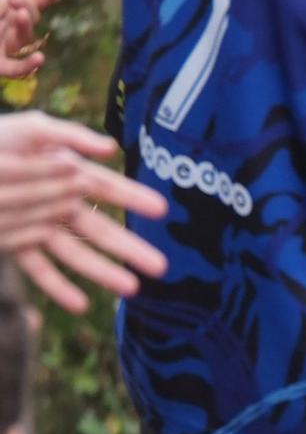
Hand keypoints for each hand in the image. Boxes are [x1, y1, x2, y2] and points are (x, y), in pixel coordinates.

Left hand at [0, 0, 65, 79]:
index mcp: (12, 12)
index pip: (34, 0)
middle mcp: (14, 29)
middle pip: (30, 18)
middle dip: (28, 8)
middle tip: (17, 0)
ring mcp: (8, 48)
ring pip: (23, 38)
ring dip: (24, 26)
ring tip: (20, 14)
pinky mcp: (2, 67)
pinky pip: (17, 69)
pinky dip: (29, 65)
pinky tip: (40, 58)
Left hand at [0, 112, 167, 312]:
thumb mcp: (32, 129)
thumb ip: (71, 136)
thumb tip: (111, 148)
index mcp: (66, 175)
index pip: (107, 188)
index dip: (133, 198)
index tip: (162, 210)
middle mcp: (58, 204)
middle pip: (100, 230)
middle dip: (131, 248)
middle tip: (161, 267)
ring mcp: (38, 226)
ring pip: (76, 254)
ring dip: (104, 272)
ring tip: (132, 289)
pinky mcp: (15, 243)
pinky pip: (38, 267)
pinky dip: (57, 286)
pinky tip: (79, 304)